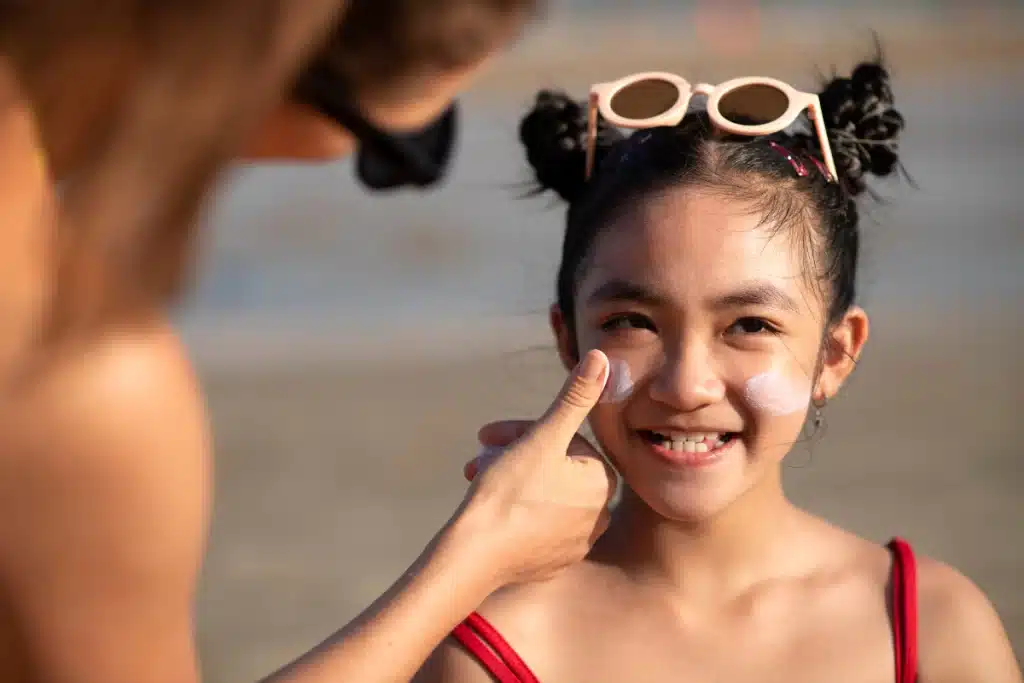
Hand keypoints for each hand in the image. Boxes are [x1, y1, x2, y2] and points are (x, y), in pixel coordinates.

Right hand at [452, 349, 616, 587]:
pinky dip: (514, 510)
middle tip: (481, 453)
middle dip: (514, 453)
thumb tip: (603, 358)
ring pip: (541, 493)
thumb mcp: (542, 437)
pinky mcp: (552, 562)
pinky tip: (489, 510)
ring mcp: (575, 543)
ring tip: (477, 478)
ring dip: (509, 477)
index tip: (493, 435)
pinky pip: (534, 523)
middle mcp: (599, 516)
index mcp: (602, 484)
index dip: (525, 431)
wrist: (474, 557)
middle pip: (552, 467)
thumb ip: (575, 397)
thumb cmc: (508, 494)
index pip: (564, 442)